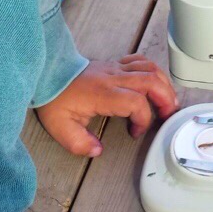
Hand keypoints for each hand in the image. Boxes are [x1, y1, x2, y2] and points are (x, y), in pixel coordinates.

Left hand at [34, 56, 177, 158]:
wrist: (44, 73)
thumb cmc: (53, 99)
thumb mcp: (60, 127)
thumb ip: (79, 143)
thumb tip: (97, 150)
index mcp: (102, 93)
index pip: (135, 102)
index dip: (143, 120)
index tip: (134, 132)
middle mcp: (112, 77)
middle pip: (151, 80)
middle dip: (165, 99)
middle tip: (167, 116)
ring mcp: (113, 68)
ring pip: (149, 68)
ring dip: (164, 84)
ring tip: (167, 101)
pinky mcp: (112, 64)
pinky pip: (140, 60)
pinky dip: (153, 71)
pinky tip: (154, 84)